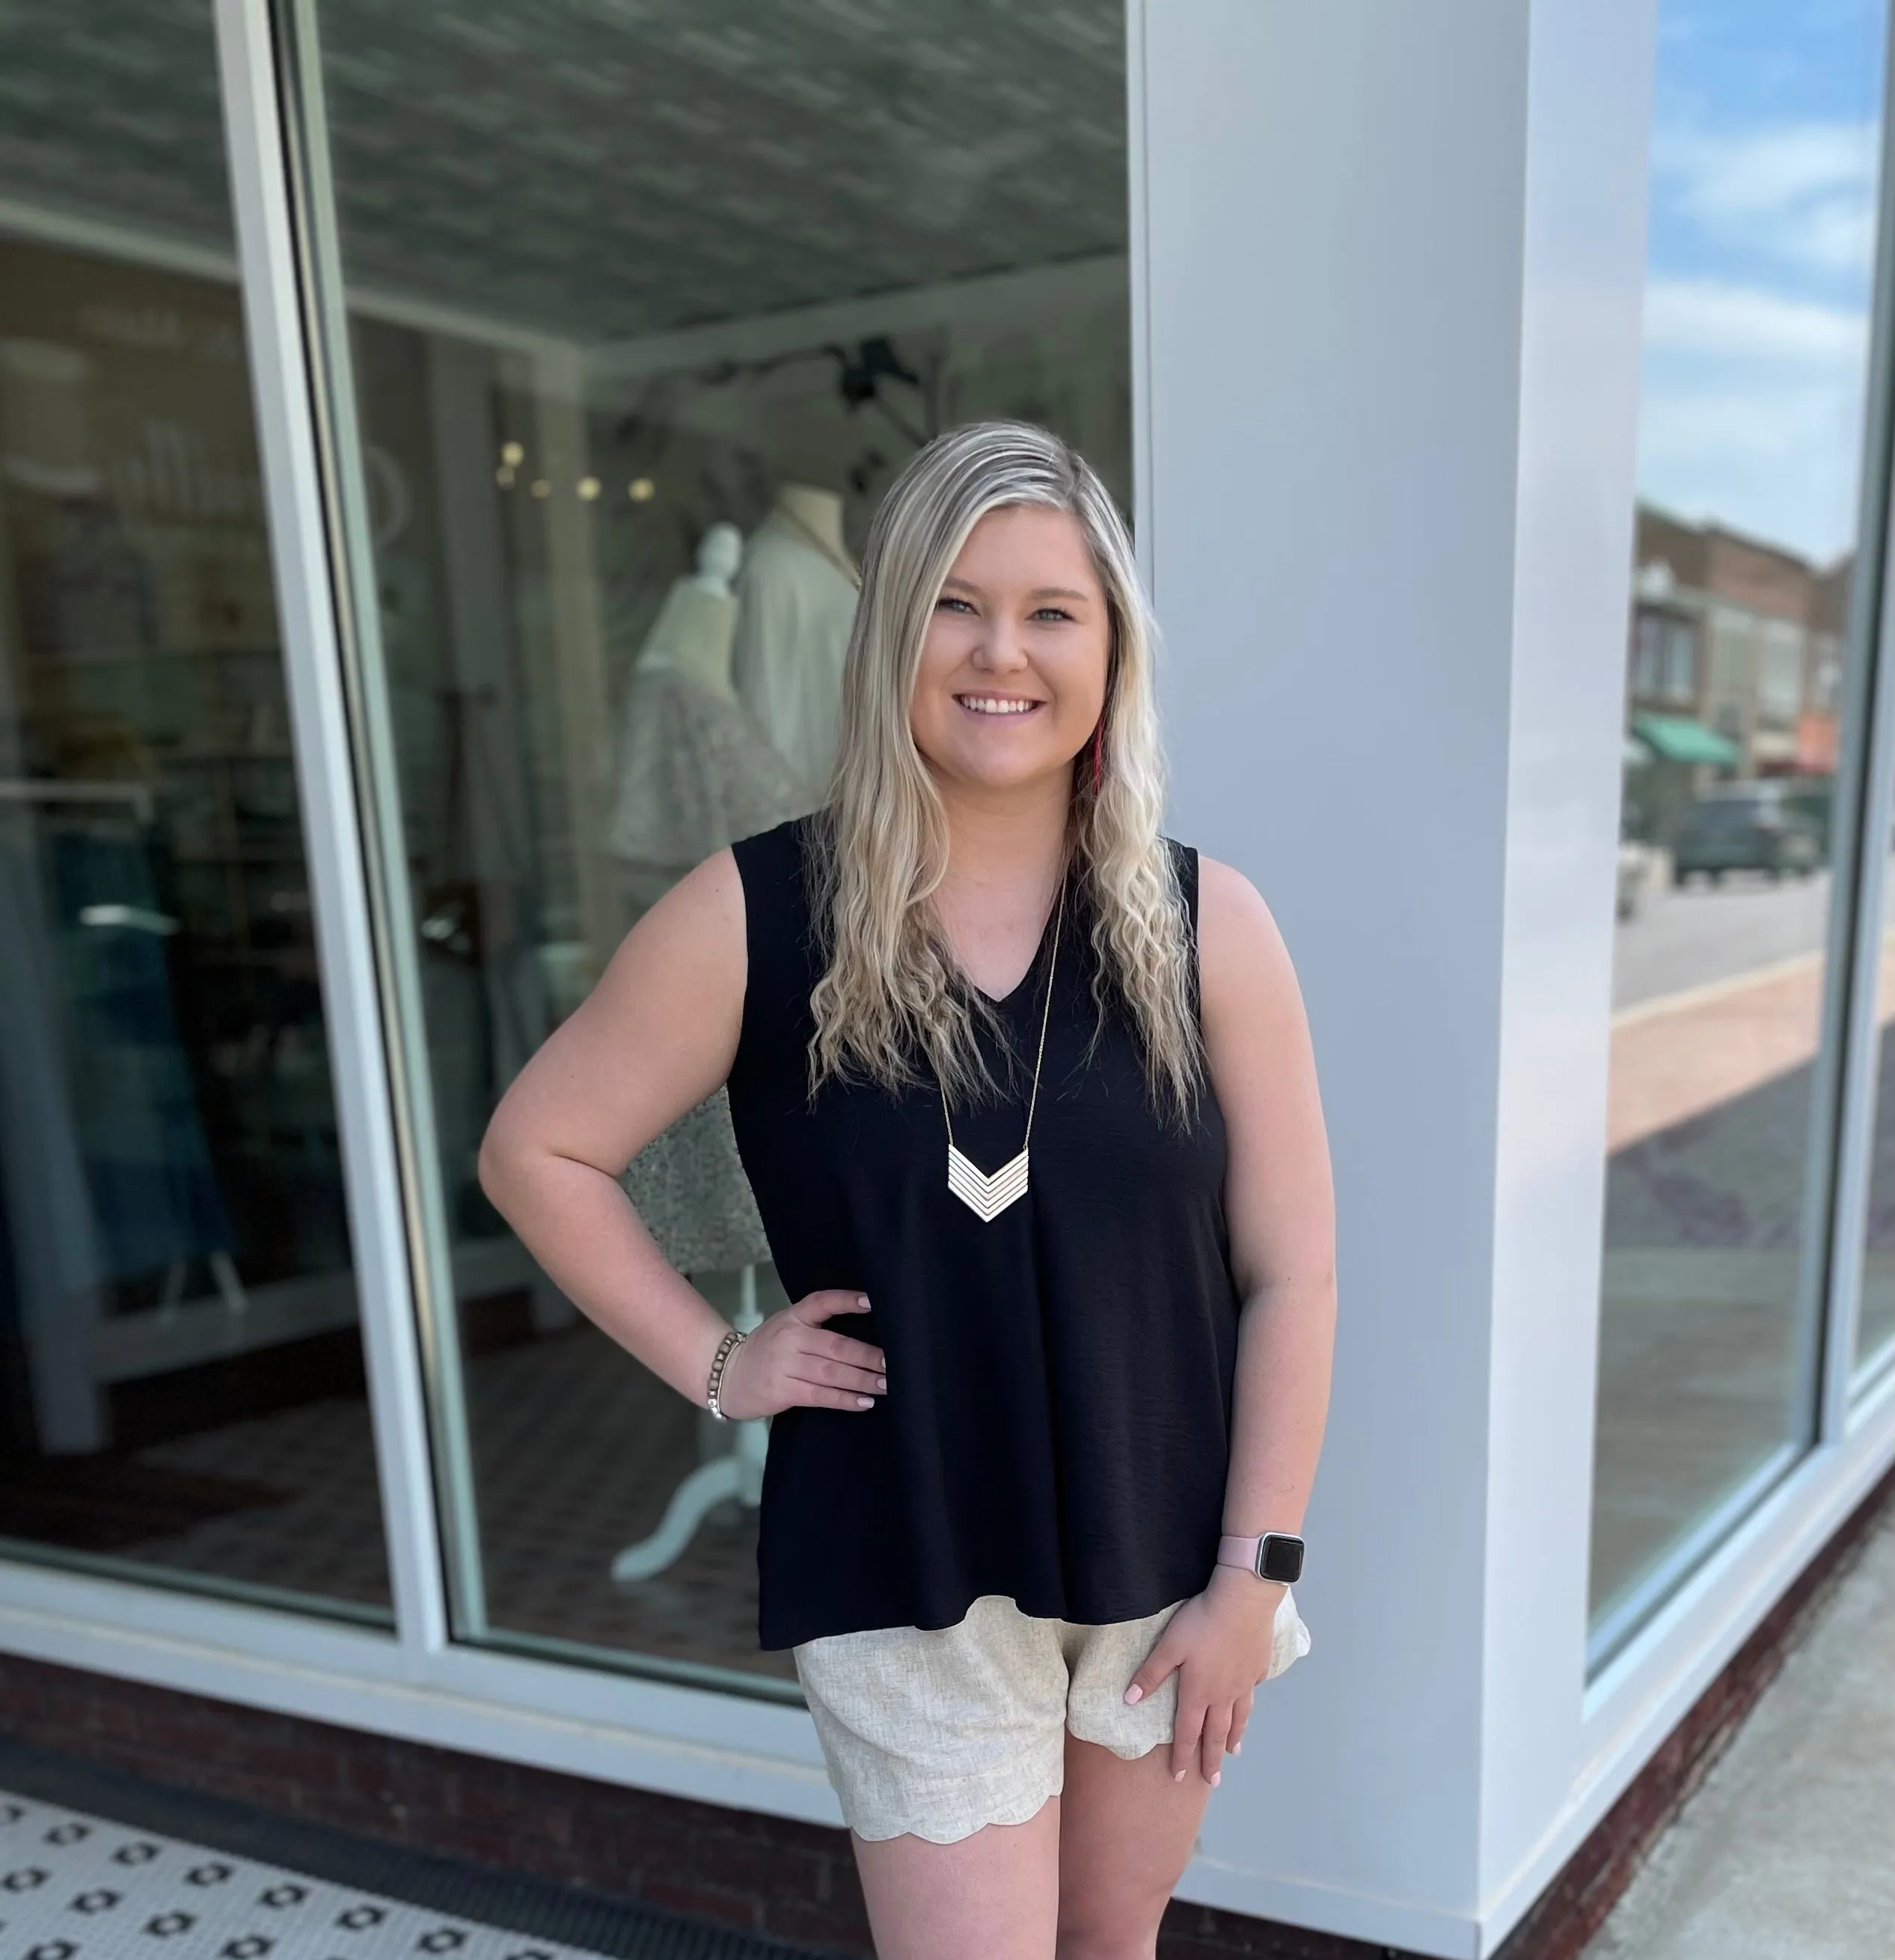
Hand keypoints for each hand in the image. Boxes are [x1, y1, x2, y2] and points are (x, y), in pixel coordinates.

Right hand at [713, 1289, 886, 1421]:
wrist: (727, 1375)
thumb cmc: (767, 1350)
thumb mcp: (787, 1327)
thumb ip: (816, 1326)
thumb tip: (863, 1331)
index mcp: (793, 1317)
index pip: (822, 1302)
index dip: (847, 1300)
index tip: (872, 1302)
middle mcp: (790, 1337)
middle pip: (836, 1345)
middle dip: (868, 1356)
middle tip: (893, 1363)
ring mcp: (785, 1365)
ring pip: (832, 1372)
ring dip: (862, 1379)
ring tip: (886, 1384)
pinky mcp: (783, 1390)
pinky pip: (820, 1395)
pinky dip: (845, 1399)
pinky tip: (864, 1402)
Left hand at [1123, 1564, 1284, 1785]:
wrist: (1243, 1602)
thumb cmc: (1201, 1622)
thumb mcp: (1169, 1645)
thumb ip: (1151, 1674)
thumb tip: (1129, 1700)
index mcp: (1199, 1692)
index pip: (1187, 1732)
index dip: (1182, 1756)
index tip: (1179, 1777)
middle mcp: (1223, 1694)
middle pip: (1217, 1734)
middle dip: (1212, 1759)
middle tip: (1212, 1781)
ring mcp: (1243, 1683)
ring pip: (1238, 1718)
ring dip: (1233, 1738)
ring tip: (1233, 1752)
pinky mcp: (1257, 1668)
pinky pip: (1252, 1694)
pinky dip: (1248, 1708)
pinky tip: (1247, 1707)